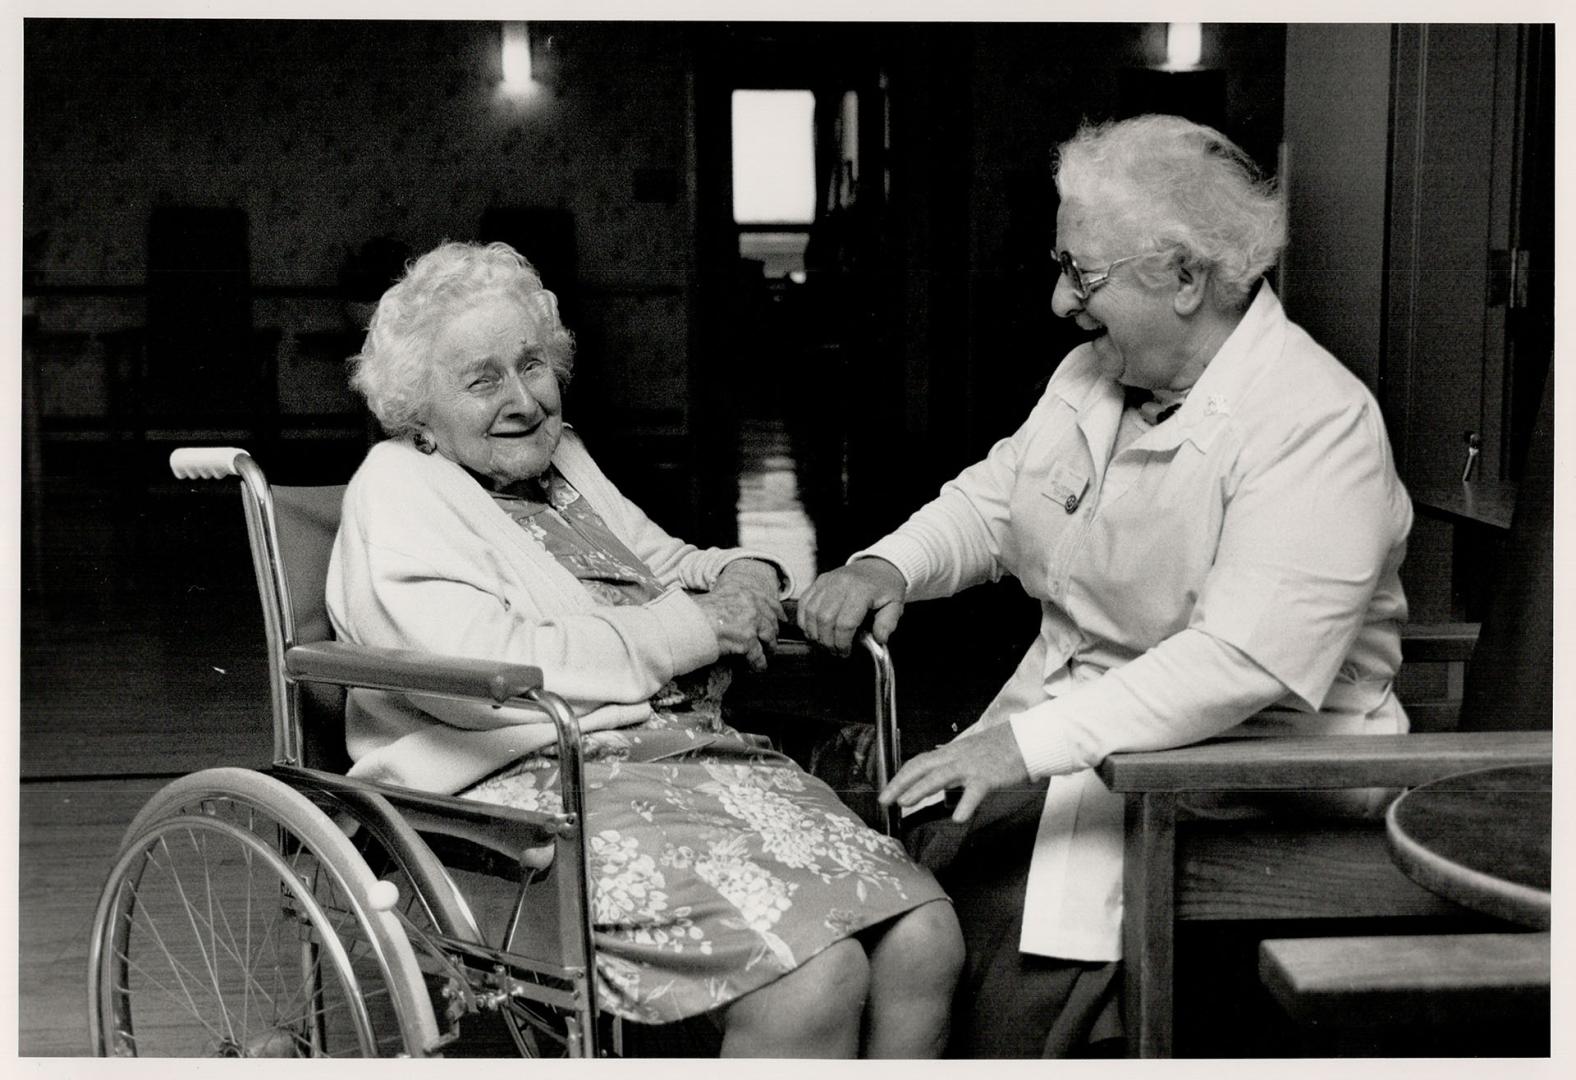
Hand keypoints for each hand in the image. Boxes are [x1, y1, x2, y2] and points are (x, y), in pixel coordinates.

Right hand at [693, 567, 780, 671]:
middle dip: (774, 633)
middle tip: (772, 641)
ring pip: (769, 639)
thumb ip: (731, 604)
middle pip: (771, 622)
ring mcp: (751, 624)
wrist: (689, 623)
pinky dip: (759, 664)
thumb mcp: (718, 599)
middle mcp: (752, 607)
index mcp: (745, 594)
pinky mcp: (747, 642)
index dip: (778, 612)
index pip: (769, 602)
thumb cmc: (696, 612)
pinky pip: (758, 656)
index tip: (782, 619)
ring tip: (768, 656)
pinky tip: (758, 668)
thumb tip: (735, 614)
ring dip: (769, 649)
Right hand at [797, 558, 906, 656]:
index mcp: (862, 590)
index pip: (845, 623)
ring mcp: (827, 581)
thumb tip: (879, 639)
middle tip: (833, 651)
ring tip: (823, 644)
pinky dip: (804, 620)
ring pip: (811, 612)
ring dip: (814, 633)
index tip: (846, 652)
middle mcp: (841, 584)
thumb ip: (888, 623)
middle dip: (827, 641)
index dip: (842, 642)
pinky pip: (804, 603)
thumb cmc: (885, 587)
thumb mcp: (895, 604)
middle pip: (825, 619)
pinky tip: (813, 631)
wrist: (876, 566)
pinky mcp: (818, 581)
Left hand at [878, 723, 1028, 823]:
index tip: (888, 790)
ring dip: (920, 789)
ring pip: (940, 776)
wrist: (1027, 740)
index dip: (901, 776)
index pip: (919, 762)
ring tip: (905, 802)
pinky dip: (965, 805)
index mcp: (951, 752)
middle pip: (921, 767)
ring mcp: (971, 766)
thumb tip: (938, 776)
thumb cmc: (1001, 748)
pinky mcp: (988, 776)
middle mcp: (956, 757)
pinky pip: (974, 792)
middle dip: (900, 783)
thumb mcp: (971, 752)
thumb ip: (954, 764)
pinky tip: (958, 819)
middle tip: (884, 800)